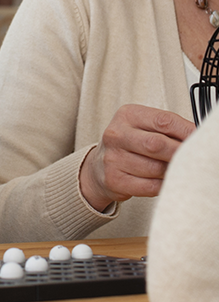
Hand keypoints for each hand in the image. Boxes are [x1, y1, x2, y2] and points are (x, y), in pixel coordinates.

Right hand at [79, 104, 195, 211]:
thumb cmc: (130, 144)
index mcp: (127, 115)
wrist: (99, 167)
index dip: (187, 132)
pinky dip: (164, 185)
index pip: (163, 121)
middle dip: (181, 154)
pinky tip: (163, 180)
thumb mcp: (143, 127)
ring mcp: (113, 158)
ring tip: (174, 169)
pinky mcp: (115, 180)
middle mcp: (116, 135)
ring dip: (172, 171)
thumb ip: (168, 129)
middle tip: (195, 159)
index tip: (201, 141)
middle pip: (158, 145)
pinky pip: (151, 186)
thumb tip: (198, 137)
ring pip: (156, 168)